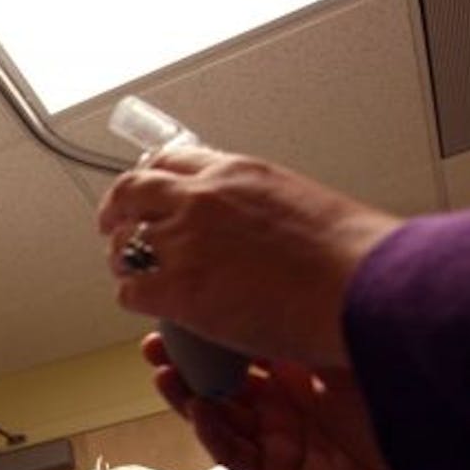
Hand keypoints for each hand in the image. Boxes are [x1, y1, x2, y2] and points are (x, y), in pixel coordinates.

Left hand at [98, 148, 400, 367]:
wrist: (360, 287)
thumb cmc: (350, 255)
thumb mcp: (300, 203)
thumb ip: (260, 206)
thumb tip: (253, 225)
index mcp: (234, 173)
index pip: (170, 163)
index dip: (149, 181)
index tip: (143, 193)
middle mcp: (200, 200)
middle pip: (130, 193)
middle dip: (115, 210)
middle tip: (110, 226)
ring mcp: (184, 243)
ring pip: (123, 246)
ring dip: (122, 261)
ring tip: (129, 274)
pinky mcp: (178, 289)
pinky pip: (130, 291)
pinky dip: (132, 298)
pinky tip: (145, 306)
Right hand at [141, 332, 426, 469]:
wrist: (441, 461)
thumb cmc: (406, 399)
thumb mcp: (344, 351)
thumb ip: (302, 330)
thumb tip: (260, 289)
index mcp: (302, 370)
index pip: (243, 347)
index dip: (208, 333)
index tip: (179, 312)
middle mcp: (287, 404)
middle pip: (221, 382)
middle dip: (185, 363)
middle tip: (155, 345)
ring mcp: (282, 441)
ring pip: (220, 417)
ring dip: (188, 396)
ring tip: (163, 375)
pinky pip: (237, 455)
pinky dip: (214, 433)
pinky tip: (199, 411)